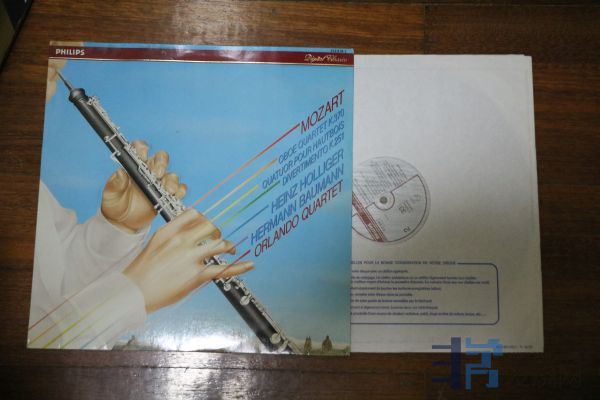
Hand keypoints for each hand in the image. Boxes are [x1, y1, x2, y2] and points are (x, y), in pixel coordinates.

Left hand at [101, 140, 187, 232]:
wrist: (123, 222)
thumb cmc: (115, 205)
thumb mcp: (110, 194)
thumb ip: (114, 184)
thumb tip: (120, 172)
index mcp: (134, 166)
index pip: (140, 148)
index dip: (142, 149)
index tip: (142, 157)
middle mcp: (149, 171)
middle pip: (161, 158)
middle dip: (161, 164)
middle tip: (157, 175)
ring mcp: (159, 183)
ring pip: (172, 174)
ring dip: (172, 181)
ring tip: (167, 191)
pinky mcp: (167, 195)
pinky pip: (179, 189)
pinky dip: (180, 191)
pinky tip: (175, 196)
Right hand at [123, 208, 253, 312]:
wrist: (134, 292)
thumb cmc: (143, 269)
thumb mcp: (155, 242)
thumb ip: (172, 231)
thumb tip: (189, 226)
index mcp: (170, 231)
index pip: (195, 214)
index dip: (204, 219)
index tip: (206, 226)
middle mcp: (182, 241)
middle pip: (210, 226)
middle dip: (217, 232)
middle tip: (218, 239)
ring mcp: (190, 258)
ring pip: (220, 245)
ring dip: (229, 246)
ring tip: (232, 250)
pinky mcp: (197, 276)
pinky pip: (223, 269)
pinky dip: (240, 267)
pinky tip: (250, 264)